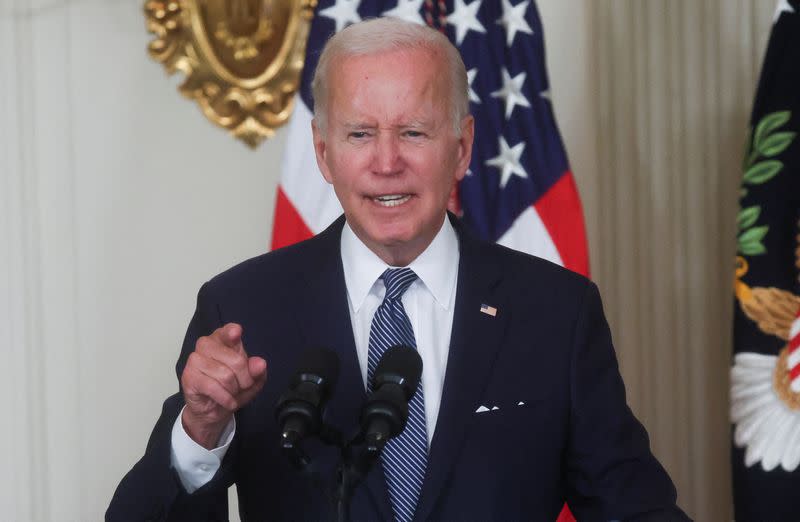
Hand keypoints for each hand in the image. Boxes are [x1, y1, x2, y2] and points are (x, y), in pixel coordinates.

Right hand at [180, 323, 266, 448]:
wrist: (213, 410)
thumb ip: (256, 371)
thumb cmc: (232, 388)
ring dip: (233, 391)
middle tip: (241, 387)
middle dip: (245, 380)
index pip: (228, 331)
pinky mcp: (189, 376)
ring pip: (226, 376)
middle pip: (236, 361)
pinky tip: (227, 401)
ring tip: (230, 393)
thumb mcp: (251, 380)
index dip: (232, 332)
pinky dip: (225, 399)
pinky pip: (213, 387)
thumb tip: (260, 364)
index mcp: (223, 339)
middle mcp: (207, 345)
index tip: (236, 333)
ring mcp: (195, 359)